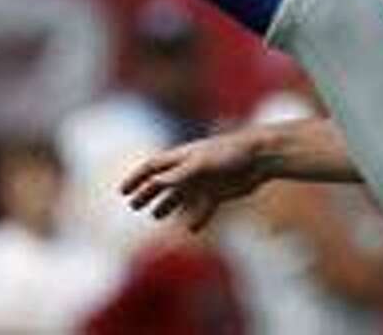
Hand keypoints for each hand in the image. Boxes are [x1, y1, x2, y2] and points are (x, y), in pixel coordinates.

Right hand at [119, 130, 270, 231]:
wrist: (261, 157)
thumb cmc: (230, 153)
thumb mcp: (201, 163)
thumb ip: (178, 174)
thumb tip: (154, 183)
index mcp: (184, 157)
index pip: (154, 167)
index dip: (137, 178)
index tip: (122, 191)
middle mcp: (191, 169)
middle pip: (164, 182)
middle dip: (148, 193)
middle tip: (134, 206)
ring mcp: (205, 181)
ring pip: (182, 196)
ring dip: (169, 205)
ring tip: (157, 216)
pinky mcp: (220, 193)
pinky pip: (204, 208)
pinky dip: (197, 218)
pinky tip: (191, 229)